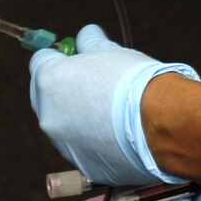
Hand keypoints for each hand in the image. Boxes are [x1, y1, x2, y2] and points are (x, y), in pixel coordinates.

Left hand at [29, 24, 198, 188]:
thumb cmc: (133, 80)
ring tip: (111, 112)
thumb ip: (91, 42)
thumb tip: (86, 34)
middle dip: (64, 90)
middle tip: (92, 85)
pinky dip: (95, 142)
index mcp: (49, 82)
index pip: (40, 61)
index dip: (59, 58)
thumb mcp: (110, 51)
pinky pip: (84, 149)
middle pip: (46, 97)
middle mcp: (49, 116)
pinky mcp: (85, 166)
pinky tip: (119, 135)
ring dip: (79, 118)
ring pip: (65, 126)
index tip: (75, 59)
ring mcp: (65, 145)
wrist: (160, 121)